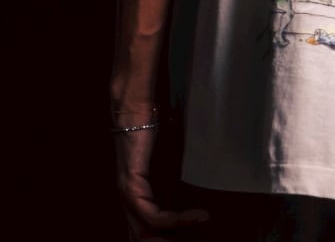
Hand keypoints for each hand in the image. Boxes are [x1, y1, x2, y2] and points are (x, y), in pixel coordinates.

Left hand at [113, 125, 208, 240]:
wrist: (136, 112)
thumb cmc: (154, 129)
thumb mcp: (168, 158)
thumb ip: (176, 174)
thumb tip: (200, 185)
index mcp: (136, 196)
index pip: (146, 230)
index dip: (166, 238)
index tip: (193, 236)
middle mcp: (128, 201)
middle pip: (143, 238)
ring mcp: (128, 196)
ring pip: (145, 235)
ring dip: (171, 239)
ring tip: (196, 237)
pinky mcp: (132, 189)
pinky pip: (155, 216)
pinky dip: (178, 220)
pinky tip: (198, 216)